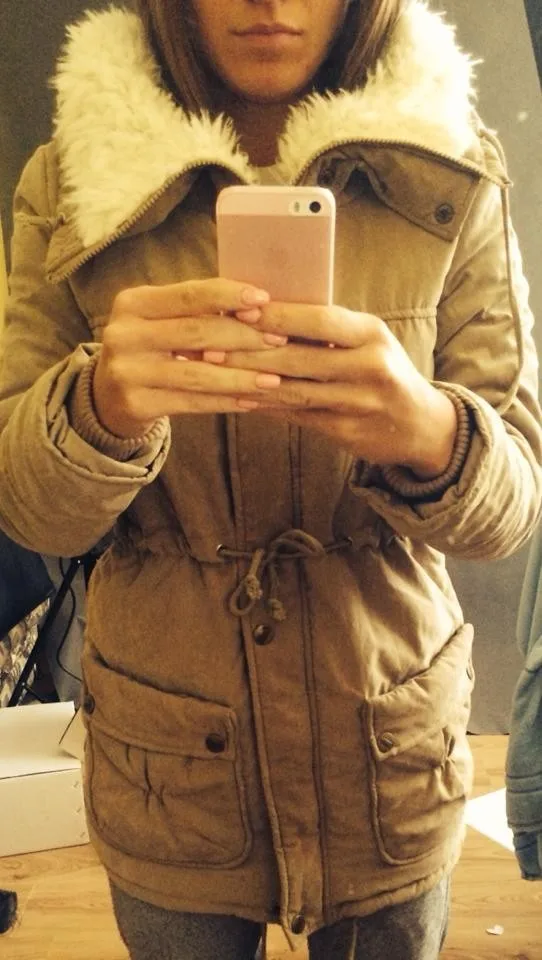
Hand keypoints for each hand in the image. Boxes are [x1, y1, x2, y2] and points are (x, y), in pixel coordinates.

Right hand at [92, 279, 286, 438]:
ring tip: (274, 379)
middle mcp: (123, 334)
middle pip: (196, 332)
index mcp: (133, 303)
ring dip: (241, 376)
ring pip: (197, 373)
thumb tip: (259, 304)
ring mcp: (127, 371)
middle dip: (243, 336)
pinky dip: (225, 401)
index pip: (189, 294)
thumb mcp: (161, 322)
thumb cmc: (150, 350)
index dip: (229, 296)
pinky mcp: (135, 404)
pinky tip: (251, 401)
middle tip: (280, 340)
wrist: (106, 396)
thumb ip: (197, 311)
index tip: (265, 299)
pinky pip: (191, 402)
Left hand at [218, 302, 457, 478]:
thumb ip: (325, 330)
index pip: (320, 319)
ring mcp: (359, 403)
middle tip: (209, 344)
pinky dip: (267, 406)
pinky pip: (298, 416)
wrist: (421, 424)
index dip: (278, 315)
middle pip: (300, 357)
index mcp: (372, 334)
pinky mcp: (347, 431)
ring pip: (294, 390)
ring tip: (214, 371)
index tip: (239, 308)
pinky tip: (239, 397)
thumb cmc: (381, 371)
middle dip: (251, 350)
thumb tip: (264, 310)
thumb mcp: (366, 341)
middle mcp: (370, 366)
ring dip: (250, 381)